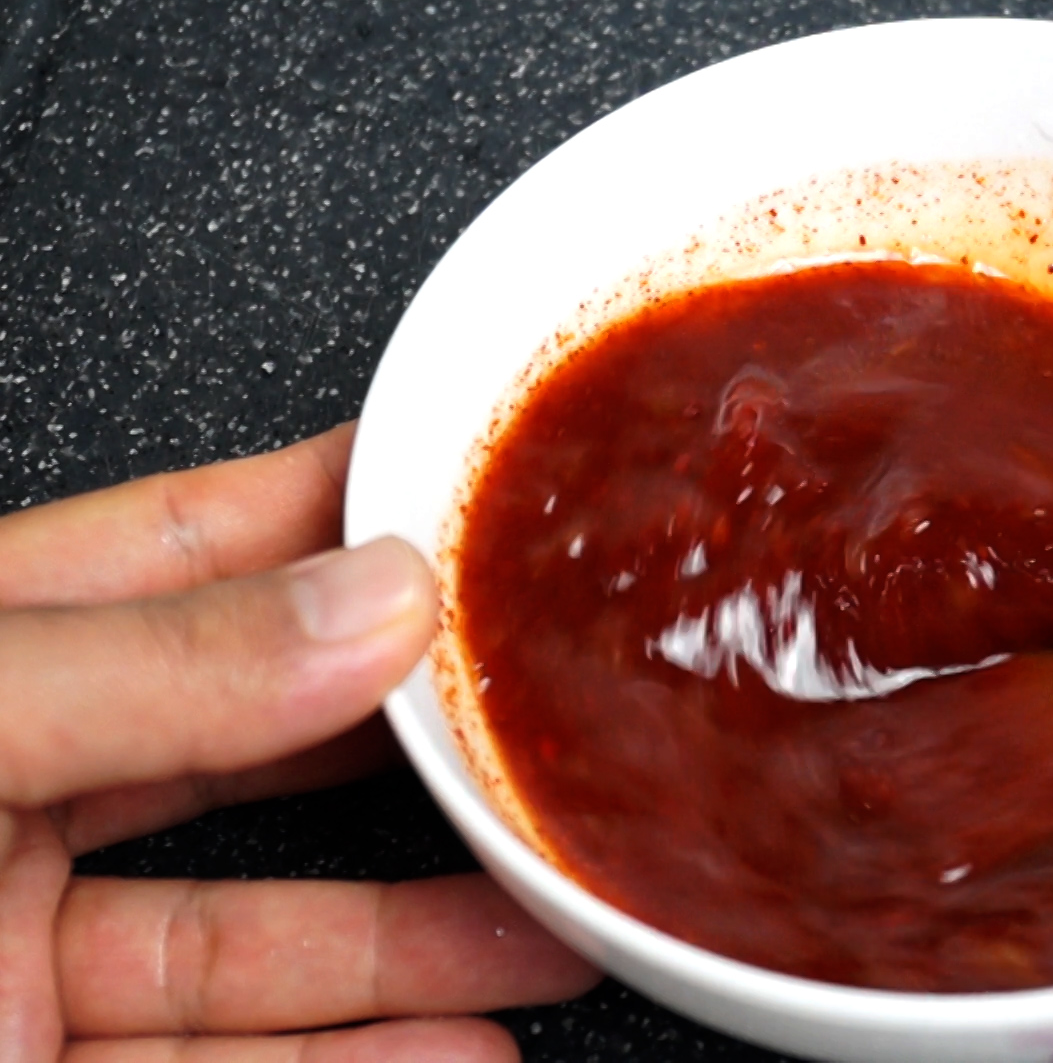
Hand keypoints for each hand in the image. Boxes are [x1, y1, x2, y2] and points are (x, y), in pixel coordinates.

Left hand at [0, 425, 598, 1061]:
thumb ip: (154, 670)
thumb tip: (367, 601)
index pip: (171, 554)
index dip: (326, 514)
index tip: (472, 490)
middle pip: (251, 742)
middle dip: (409, 735)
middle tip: (545, 708)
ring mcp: (9, 960)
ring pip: (259, 927)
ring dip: (420, 930)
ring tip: (552, 907)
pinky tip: (461, 1046)